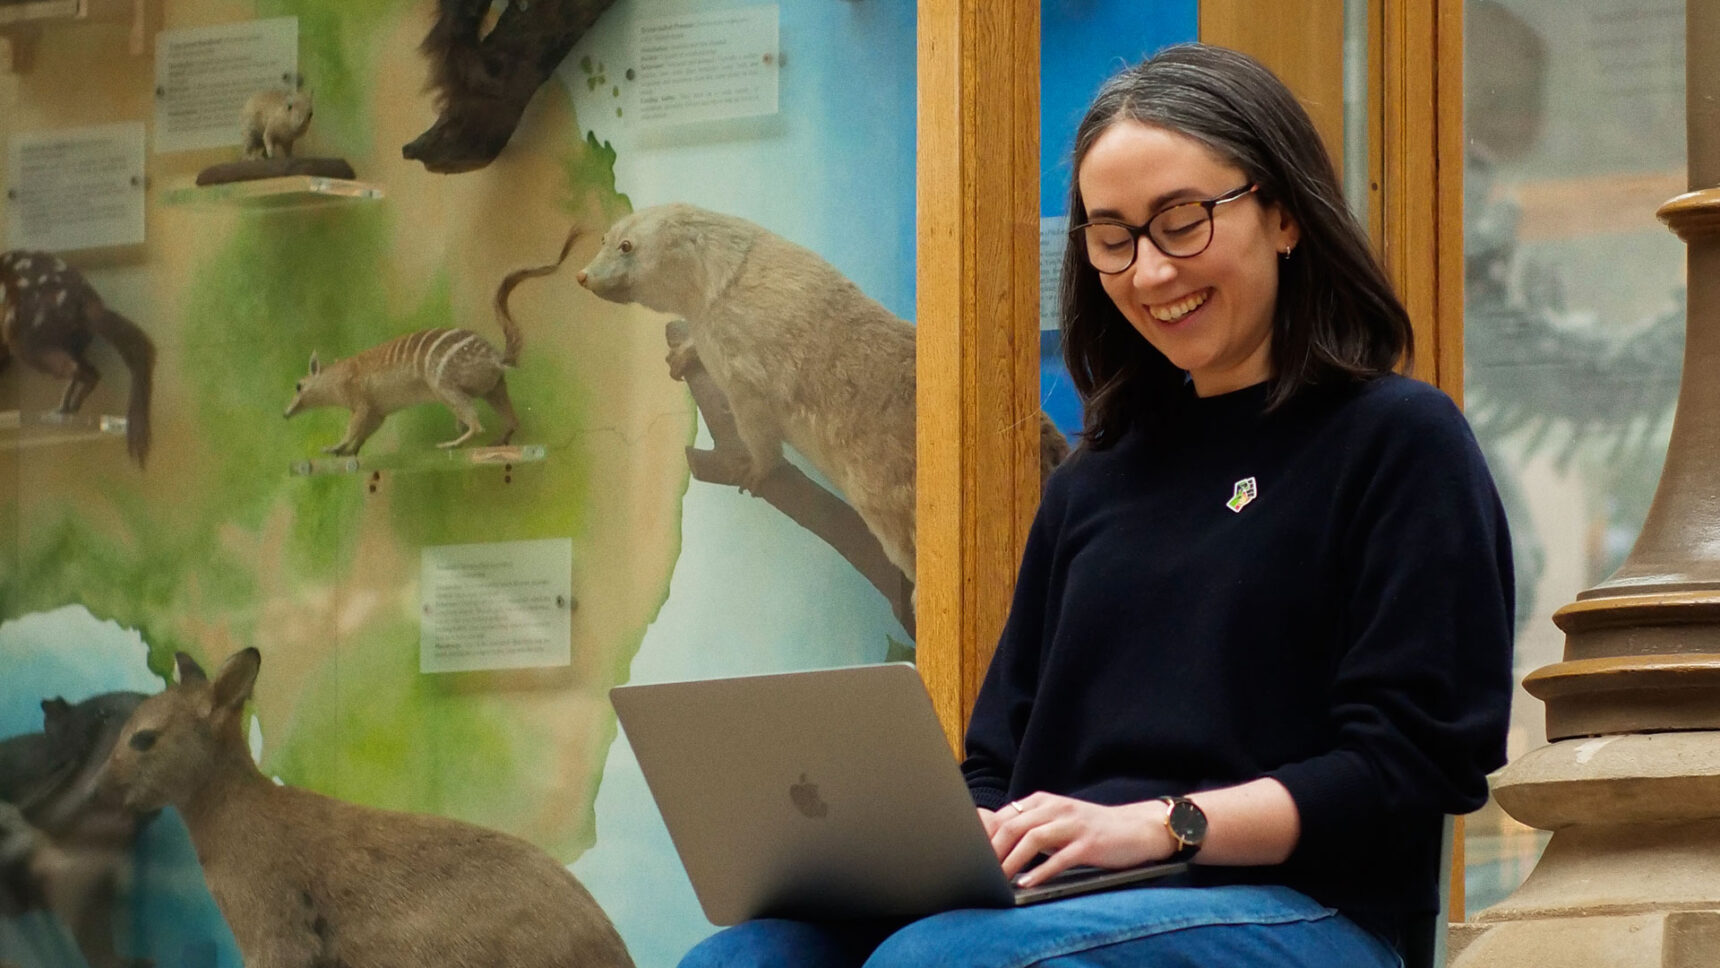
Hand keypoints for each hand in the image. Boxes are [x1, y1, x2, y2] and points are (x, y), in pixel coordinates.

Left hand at [990, 793, 1175, 886]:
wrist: (1136, 828)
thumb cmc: (1092, 829)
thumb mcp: (1058, 821)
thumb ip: (1031, 827)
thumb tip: (996, 844)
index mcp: (1044, 802)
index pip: (1005, 816)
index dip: (985, 837)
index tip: (972, 856)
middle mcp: (1055, 808)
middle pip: (1013, 826)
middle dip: (993, 851)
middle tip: (980, 871)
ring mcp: (1072, 825)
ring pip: (1032, 839)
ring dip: (1012, 861)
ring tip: (998, 879)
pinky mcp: (1088, 843)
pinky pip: (1059, 858)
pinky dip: (1040, 872)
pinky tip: (1027, 884)